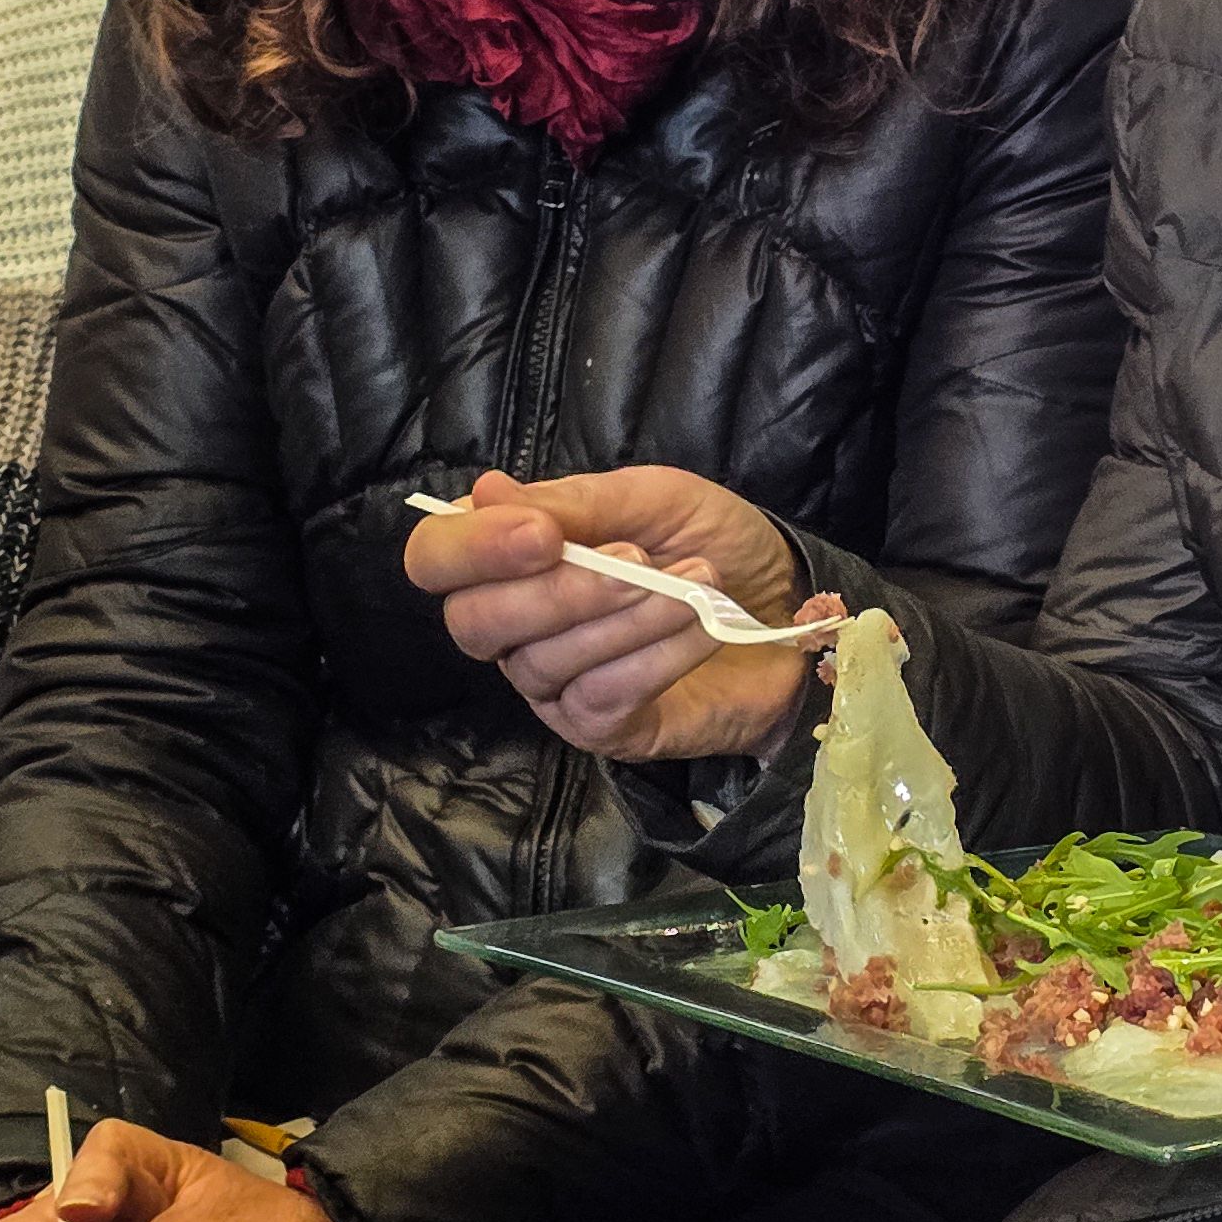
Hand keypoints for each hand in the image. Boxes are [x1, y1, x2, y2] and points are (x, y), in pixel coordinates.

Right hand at [406, 467, 821, 763]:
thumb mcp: (652, 498)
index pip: (435, 559)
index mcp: (509, 557)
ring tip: (695, 581)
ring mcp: (551, 685)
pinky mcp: (600, 728)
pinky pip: (603, 695)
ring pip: (547, 661)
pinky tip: (703, 624)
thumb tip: (487, 493)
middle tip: (636, 560)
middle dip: (557, 591)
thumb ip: (574, 502)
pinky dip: (658, 654)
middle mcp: (513, 626)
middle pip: (475, 622)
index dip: (472, 549)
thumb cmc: (709, 543)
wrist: (786, 603)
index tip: (543, 535)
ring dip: (629, 616)